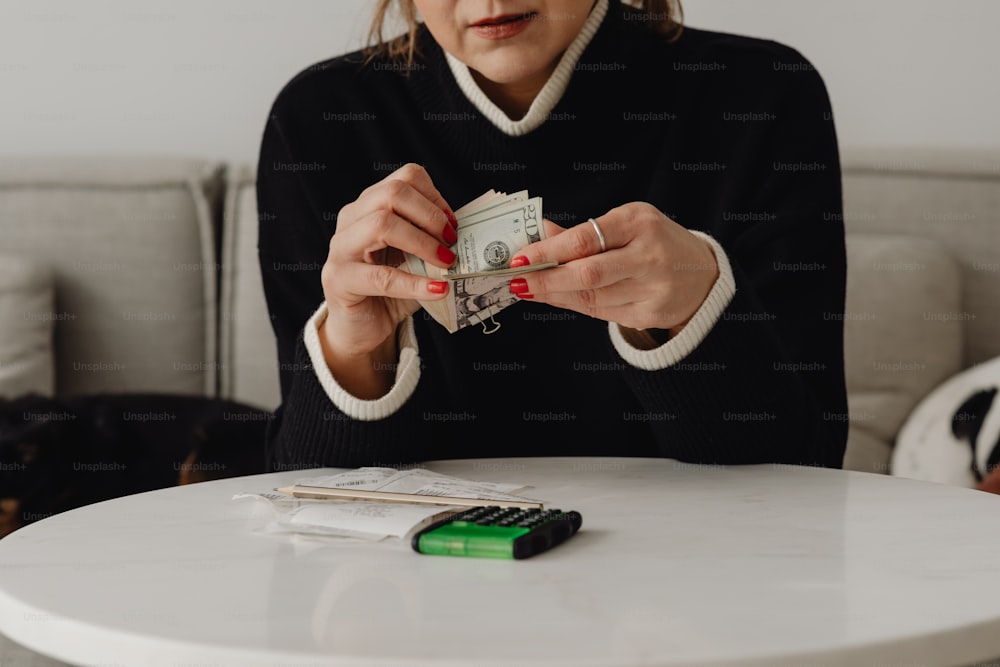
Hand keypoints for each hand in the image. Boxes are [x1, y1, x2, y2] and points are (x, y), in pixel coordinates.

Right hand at [319, 164, 456, 395]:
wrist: (359, 327)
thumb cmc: (389, 290)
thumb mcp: (414, 259)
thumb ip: (433, 243)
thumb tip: (470, 236)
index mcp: (370, 205)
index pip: (405, 178)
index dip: (435, 198)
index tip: (454, 224)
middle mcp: (351, 219)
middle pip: (392, 193)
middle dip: (431, 216)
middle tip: (452, 242)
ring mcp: (341, 248)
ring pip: (381, 224)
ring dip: (423, 243)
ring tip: (446, 263)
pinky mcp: (339, 280)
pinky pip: (381, 277)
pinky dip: (415, 283)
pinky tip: (438, 289)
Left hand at [507, 202, 718, 335]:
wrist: (704, 274)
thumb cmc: (655, 242)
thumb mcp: (625, 224)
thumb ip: (583, 232)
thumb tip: (539, 233)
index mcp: (640, 222)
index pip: (585, 239)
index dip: (549, 251)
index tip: (521, 257)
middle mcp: (649, 256)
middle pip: (587, 274)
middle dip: (546, 279)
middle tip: (516, 281)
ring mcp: (653, 288)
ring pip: (591, 297)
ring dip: (554, 294)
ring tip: (530, 288)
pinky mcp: (651, 313)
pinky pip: (602, 312)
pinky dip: (575, 304)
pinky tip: (556, 297)